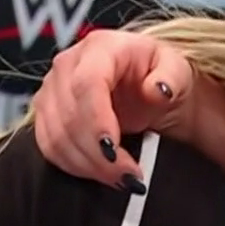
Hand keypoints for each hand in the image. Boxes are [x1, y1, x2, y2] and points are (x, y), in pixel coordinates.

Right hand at [29, 29, 195, 193]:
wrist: (147, 86)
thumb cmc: (160, 73)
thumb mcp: (177, 69)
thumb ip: (170, 77)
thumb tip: (157, 89)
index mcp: (101, 47)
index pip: (86, 83)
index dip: (96, 120)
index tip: (113, 149)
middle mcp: (69, 64)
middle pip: (68, 115)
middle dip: (97, 153)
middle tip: (128, 176)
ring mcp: (52, 89)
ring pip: (55, 136)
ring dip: (87, 164)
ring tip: (120, 178)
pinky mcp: (47, 114)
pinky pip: (49, 147)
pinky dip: (74, 166)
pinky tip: (100, 173)